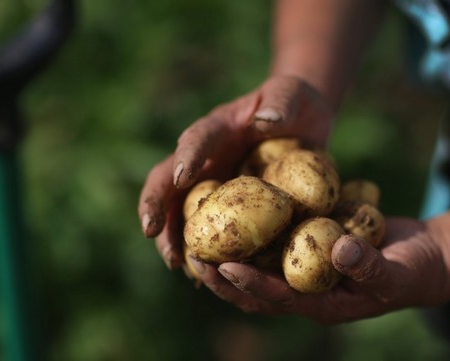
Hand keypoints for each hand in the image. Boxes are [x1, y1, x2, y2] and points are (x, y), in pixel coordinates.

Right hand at [138, 75, 334, 268]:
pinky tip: (201, 276)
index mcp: (219, 128)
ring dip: (171, 235)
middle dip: (156, 204)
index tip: (181, 177)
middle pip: (168, 179)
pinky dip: (198, 249)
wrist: (299, 124)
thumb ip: (282, 102)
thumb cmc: (295, 105)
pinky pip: (203, 228)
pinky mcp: (221, 205)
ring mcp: (209, 182)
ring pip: (177, 210)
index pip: (198, 138)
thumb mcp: (293, 96)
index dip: (187, 157)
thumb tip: (265, 120)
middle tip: (150, 231)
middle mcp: (204, 157)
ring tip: (175, 263)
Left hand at [186, 218, 449, 324]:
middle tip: (191, 252)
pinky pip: (275, 241)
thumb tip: (339, 249)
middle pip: (255, 287)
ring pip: (259, 264)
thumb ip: (370, 265)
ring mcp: (306, 270)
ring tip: (200, 233)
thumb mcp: (398, 271)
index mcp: (323, 304)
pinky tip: (235, 209)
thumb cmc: (415, 270)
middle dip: (222, 273)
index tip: (220, 264)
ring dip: (231, 251)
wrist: (426, 257)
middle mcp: (307, 290)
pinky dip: (255, 230)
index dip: (247, 283)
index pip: (276, 297)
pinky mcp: (309, 247)